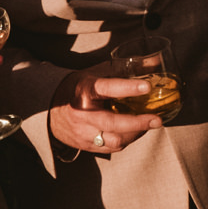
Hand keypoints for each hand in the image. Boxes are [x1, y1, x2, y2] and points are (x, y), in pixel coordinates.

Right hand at [47, 66, 163, 156]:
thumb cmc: (79, 88)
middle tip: (157, 119)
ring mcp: (83, 132)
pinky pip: (111, 147)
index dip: (128, 88)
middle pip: (112, 123)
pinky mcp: (85, 145)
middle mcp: (82, 114)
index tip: (147, 87)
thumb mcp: (98, 73)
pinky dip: (127, 140)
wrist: (51, 110)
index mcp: (85, 90)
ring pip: (114, 140)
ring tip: (148, 124)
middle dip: (138, 123)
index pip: (107, 88)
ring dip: (135, 133)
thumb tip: (156, 61)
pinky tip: (135, 131)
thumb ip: (126, 69)